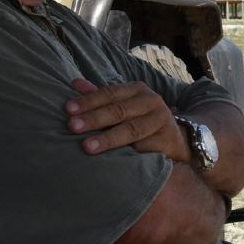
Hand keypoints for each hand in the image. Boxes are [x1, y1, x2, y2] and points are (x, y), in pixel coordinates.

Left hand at [66, 78, 190, 161]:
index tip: (68, 109)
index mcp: (137, 90)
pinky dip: (129, 153)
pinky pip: (145, 147)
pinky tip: (114, 160)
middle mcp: (152, 102)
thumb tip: (74, 83)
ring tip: (88, 146)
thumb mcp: (122, 105)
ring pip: (132, 129)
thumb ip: (99, 96)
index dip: (89, 101)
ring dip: (108, 138)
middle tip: (72, 126)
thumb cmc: (141, 120)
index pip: (110, 93)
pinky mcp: (167, 140)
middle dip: (95, 118)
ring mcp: (161, 121)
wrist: (175, 139)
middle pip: (119, 110)